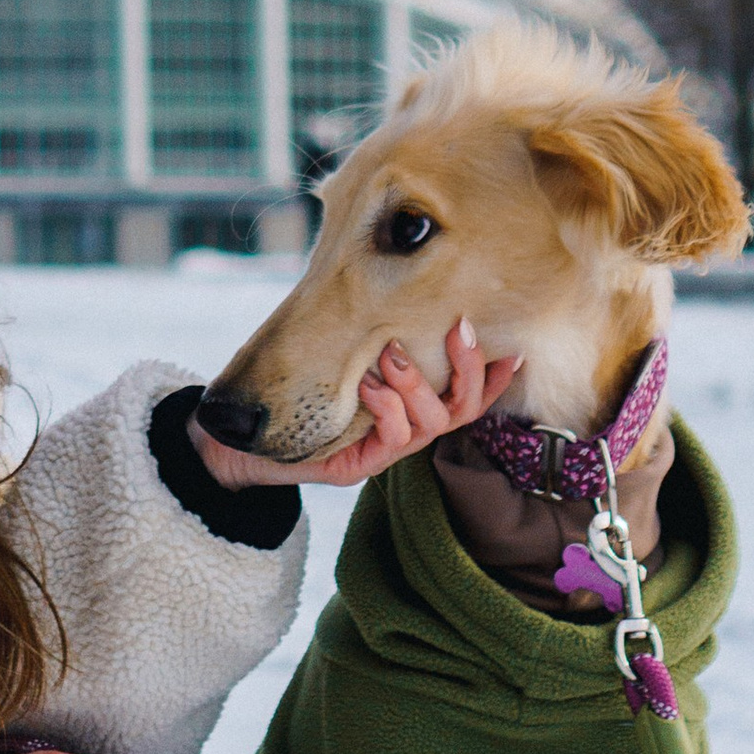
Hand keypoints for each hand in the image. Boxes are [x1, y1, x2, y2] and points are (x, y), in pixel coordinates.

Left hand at [188, 319, 521, 489]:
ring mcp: (382, 454)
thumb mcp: (336, 357)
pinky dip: (387, 407)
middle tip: (457, 329)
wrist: (240, 439)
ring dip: (417, 383)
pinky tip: (369, 383)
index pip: (468, 397)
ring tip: (391, 351)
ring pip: (431, 424)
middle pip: (462, 409)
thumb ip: (366, 334)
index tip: (513, 349)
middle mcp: (405, 432)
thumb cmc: (293, 392)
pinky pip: (393, 440)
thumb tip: (391, 285)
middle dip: (467, 369)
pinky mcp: (355, 468)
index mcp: (409, 408)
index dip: (492, 378)